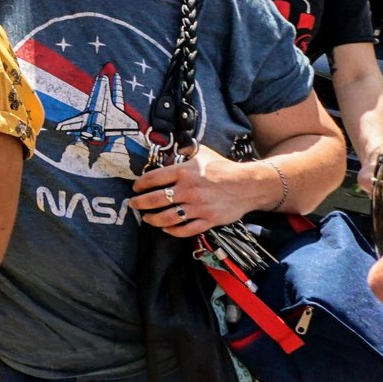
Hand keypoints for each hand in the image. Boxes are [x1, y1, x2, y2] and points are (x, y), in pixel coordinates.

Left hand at [132, 150, 276, 235]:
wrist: (249, 185)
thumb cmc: (224, 168)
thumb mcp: (203, 154)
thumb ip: (184, 152)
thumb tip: (170, 150)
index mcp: (184, 172)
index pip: (153, 178)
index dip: (140, 184)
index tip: (135, 188)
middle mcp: (188, 190)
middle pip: (155, 200)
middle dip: (139, 203)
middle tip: (133, 204)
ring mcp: (198, 207)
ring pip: (167, 217)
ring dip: (153, 219)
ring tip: (146, 218)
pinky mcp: (209, 220)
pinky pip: (186, 229)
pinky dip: (173, 231)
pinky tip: (166, 229)